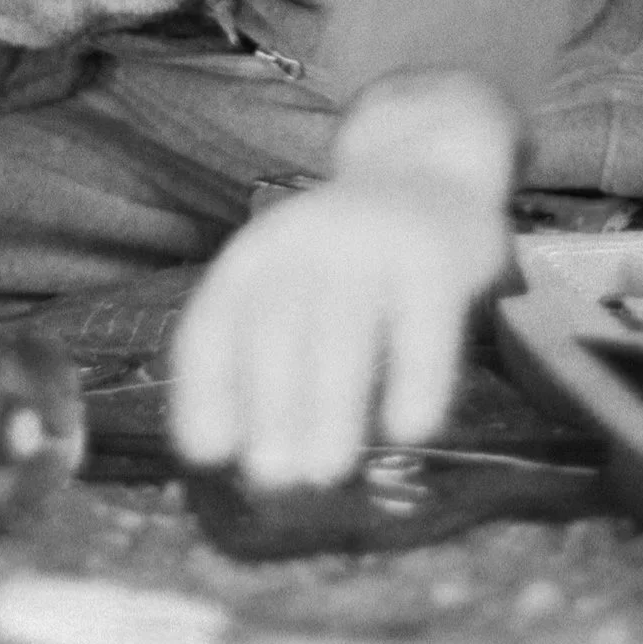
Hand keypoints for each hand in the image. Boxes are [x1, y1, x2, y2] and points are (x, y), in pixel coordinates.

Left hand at [169, 73, 518, 486]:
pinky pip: (425, 325)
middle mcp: (304, 244)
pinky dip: (416, 379)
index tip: (205, 453)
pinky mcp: (437, 257)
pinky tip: (409, 431)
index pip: (214, 323)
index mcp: (255, 256)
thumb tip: (227, 454)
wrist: (429, 166)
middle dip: (270, 406)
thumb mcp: (289, 283)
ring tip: (324, 472)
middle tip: (271, 478)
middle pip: (277, 329)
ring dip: (331, 404)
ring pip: (345, 330)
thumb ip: (260, 351)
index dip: (205, 389)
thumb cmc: (347, 255)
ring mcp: (372, 245)